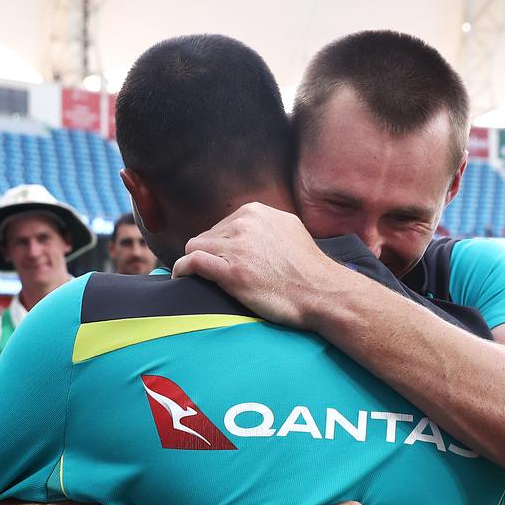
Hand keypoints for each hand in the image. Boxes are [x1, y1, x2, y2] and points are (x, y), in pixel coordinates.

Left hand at [171, 203, 345, 328]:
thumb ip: (265, 225)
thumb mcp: (289, 229)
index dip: (220, 245)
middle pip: (207, 236)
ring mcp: (237, 247)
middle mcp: (245, 224)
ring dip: (195, 263)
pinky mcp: (232, 272)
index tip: (225, 260)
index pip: (222, 224)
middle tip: (219, 274)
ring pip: (195, 247)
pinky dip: (182, 268)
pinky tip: (180, 277)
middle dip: (210, 254)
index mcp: (257, 212)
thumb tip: (248, 228)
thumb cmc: (308, 269)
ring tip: (197, 278)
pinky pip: (192, 262)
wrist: (323, 292)